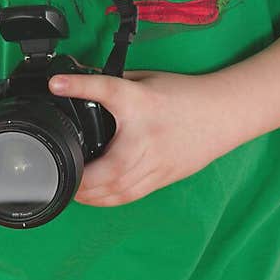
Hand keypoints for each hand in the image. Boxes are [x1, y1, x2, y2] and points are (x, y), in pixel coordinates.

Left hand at [47, 68, 229, 206]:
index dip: (80, 86)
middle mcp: (146, 137)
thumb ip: (110, 84)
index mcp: (140, 102)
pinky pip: (129, 196)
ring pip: (117, 191)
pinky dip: (108, 199)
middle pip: (107, 168)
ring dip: (90, 195)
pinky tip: (93, 196)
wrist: (223, 114)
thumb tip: (74, 84)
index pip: (108, 90)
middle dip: (80, 179)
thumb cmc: (183, 95)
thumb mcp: (144, 80)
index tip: (56, 84)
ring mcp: (156, 163)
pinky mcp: (162, 178)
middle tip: (57, 174)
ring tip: (70, 189)